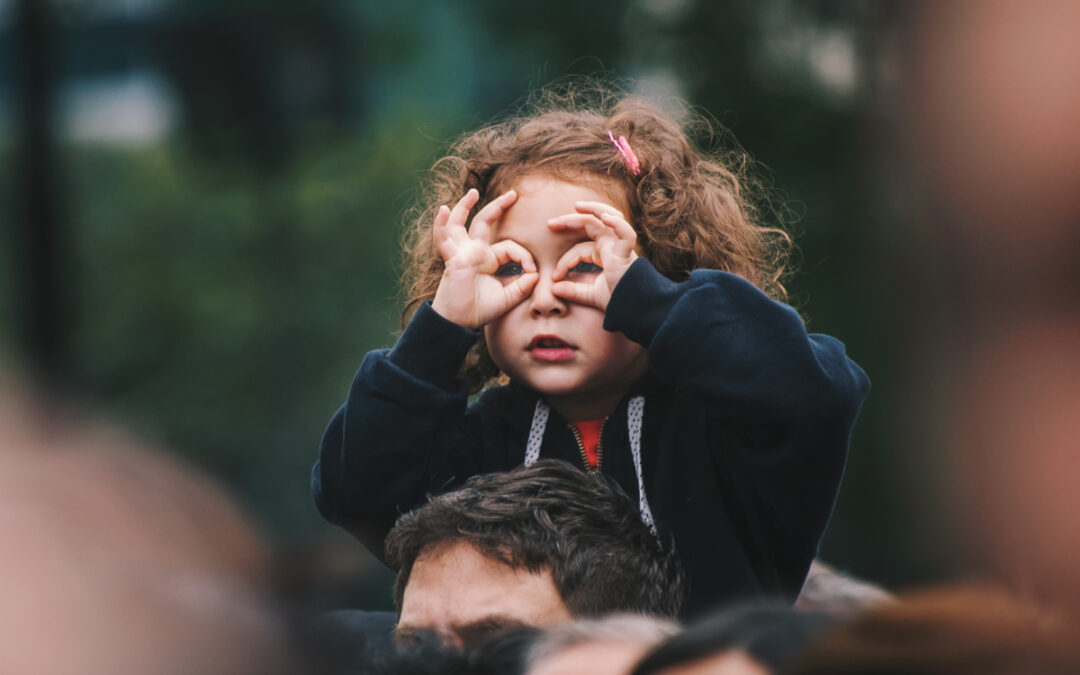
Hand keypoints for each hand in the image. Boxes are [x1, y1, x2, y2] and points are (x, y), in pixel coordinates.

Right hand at [430, 189, 538, 328]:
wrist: (459, 323)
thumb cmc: (479, 310)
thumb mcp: (507, 298)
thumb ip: (522, 286)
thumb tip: (535, 275)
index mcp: (488, 260)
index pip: (509, 247)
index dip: (524, 256)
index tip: (533, 272)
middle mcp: (474, 252)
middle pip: (484, 222)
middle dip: (499, 207)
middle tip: (513, 194)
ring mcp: (461, 253)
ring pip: (460, 224)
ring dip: (464, 206)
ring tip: (473, 192)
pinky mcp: (453, 259)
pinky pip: (444, 239)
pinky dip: (441, 225)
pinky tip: (443, 210)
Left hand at [547, 201, 638, 309]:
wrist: (635, 309)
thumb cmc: (618, 300)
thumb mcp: (591, 294)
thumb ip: (573, 291)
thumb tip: (553, 289)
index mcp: (604, 253)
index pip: (579, 249)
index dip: (565, 261)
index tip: (554, 277)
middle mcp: (612, 246)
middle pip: (591, 224)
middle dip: (570, 220)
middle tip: (550, 224)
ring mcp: (621, 246)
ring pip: (609, 218)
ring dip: (594, 209)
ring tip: (577, 206)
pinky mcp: (627, 252)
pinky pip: (625, 233)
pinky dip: (617, 224)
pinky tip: (604, 217)